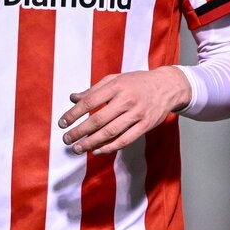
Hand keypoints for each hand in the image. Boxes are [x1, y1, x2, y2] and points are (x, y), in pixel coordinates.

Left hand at [58, 68, 190, 155]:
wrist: (167, 86)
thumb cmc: (137, 82)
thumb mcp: (115, 79)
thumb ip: (93, 89)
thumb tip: (72, 98)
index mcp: (116, 86)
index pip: (89, 101)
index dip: (73, 114)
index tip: (62, 123)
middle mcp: (126, 100)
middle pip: (98, 120)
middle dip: (79, 132)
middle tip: (66, 139)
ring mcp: (137, 114)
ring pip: (110, 132)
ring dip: (91, 142)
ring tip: (77, 148)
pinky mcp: (146, 125)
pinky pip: (125, 140)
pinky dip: (109, 147)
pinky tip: (97, 150)